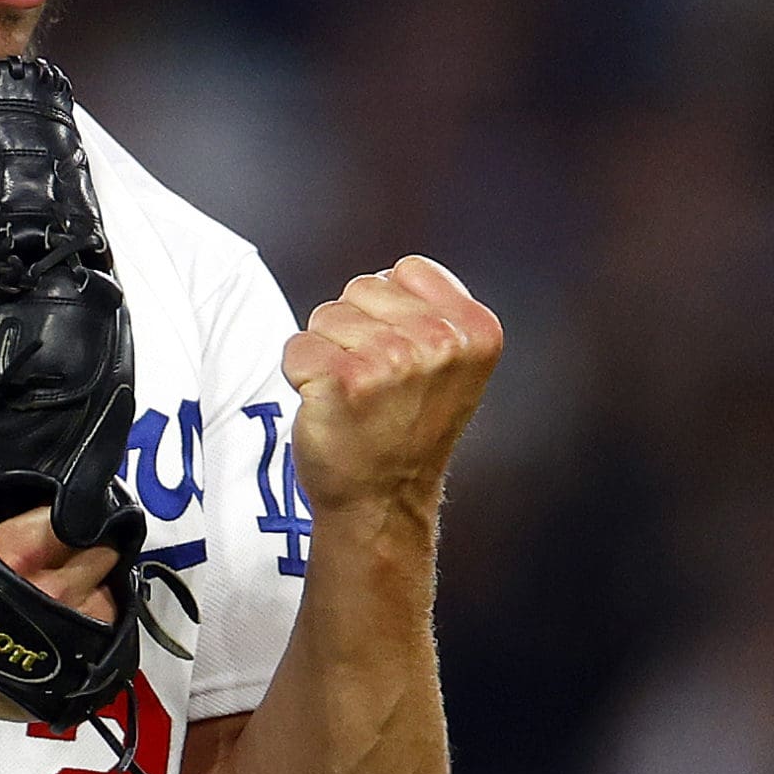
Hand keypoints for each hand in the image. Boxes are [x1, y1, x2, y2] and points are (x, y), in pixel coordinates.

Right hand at [0, 505, 119, 719]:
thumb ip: (19, 515)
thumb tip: (57, 497)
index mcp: (25, 550)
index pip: (87, 515)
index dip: (85, 515)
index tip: (82, 517)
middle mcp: (52, 592)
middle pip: (105, 555)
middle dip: (90, 552)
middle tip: (67, 556)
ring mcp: (70, 635)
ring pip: (111, 597)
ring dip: (94, 592)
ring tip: (60, 595)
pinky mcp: (78, 671)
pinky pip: (105, 638)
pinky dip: (91, 629)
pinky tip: (62, 625)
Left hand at [282, 255, 502, 524]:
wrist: (383, 502)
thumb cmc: (408, 426)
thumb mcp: (450, 363)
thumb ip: (432, 312)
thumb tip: (389, 274)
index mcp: (476, 330)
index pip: (405, 270)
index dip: (390, 311)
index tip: (403, 358)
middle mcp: (441, 341)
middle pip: (362, 288)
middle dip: (356, 329)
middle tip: (376, 385)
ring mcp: (392, 361)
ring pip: (326, 315)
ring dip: (329, 353)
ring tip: (355, 397)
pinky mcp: (342, 381)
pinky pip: (297, 347)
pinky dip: (300, 375)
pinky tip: (327, 407)